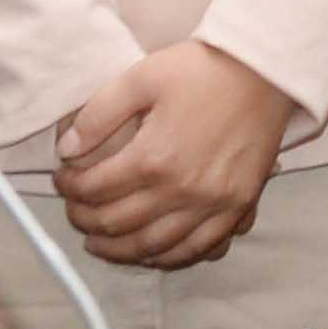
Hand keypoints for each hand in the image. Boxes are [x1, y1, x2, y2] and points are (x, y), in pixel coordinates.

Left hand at [55, 42, 294, 268]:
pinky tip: (150, 253)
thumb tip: (67, 150)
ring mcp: (212, 205)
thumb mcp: (142, 77)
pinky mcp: (237, 208)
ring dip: (118, 250)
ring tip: (98, 241)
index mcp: (154, 158)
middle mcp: (181, 190)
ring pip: (153, 247)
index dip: (69, 188)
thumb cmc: (203, 70)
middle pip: (118, 224)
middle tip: (74, 210)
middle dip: (85, 220)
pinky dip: (167, 258)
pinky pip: (197, 249)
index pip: (95, 189)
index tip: (62, 179)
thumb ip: (98, 115)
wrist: (265, 71)